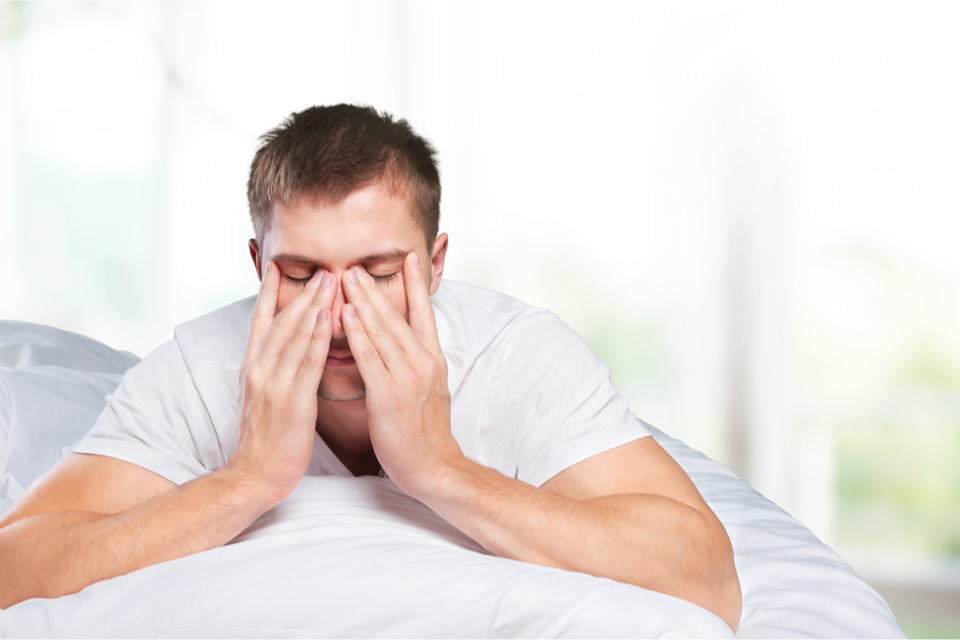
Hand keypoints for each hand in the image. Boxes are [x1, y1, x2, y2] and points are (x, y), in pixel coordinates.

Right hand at [232, 261, 336, 502]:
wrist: (253, 476)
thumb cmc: (265, 440)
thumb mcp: (262, 397)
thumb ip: (273, 371)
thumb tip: (286, 351)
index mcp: (252, 368)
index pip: (260, 321)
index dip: (267, 292)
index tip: (276, 266)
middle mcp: (259, 370)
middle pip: (282, 321)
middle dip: (303, 292)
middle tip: (322, 268)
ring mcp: (273, 384)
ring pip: (295, 336)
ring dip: (314, 305)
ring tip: (331, 281)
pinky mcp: (290, 401)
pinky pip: (307, 363)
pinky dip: (318, 338)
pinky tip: (329, 319)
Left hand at [340, 253, 461, 493]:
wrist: (434, 467)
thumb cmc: (425, 432)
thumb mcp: (429, 388)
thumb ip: (415, 363)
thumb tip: (400, 344)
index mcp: (433, 359)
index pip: (425, 313)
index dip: (416, 284)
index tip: (409, 257)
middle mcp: (423, 362)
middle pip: (397, 316)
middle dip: (375, 288)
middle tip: (357, 264)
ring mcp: (408, 377)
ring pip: (382, 331)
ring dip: (363, 302)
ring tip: (347, 278)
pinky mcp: (390, 394)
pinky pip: (369, 357)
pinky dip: (356, 334)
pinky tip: (344, 316)